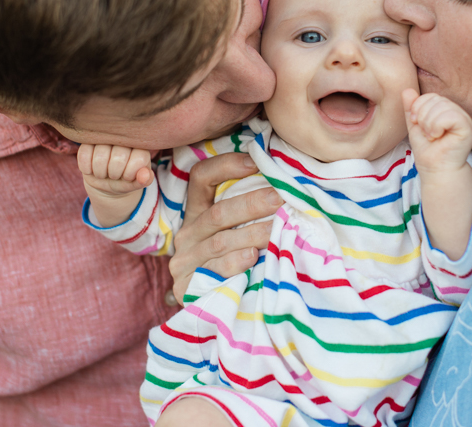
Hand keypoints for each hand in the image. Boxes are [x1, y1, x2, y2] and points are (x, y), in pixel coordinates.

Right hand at [77, 144, 154, 227]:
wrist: (106, 181)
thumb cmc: (124, 180)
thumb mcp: (135, 183)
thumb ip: (144, 180)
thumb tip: (146, 176)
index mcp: (139, 145)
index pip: (139, 158)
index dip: (131, 173)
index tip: (127, 177)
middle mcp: (123, 138)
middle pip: (119, 157)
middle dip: (115, 173)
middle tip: (114, 176)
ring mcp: (104, 138)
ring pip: (101, 155)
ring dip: (100, 172)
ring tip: (103, 174)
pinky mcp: (87, 142)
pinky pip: (84, 154)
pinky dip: (87, 168)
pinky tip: (91, 170)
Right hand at [169, 152, 282, 301]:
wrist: (211, 311)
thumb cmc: (232, 264)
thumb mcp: (237, 233)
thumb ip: (249, 212)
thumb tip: (287, 186)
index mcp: (197, 213)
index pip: (201, 177)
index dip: (225, 166)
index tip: (254, 161)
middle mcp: (187, 234)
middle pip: (217, 212)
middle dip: (252, 203)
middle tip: (281, 198)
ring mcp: (185, 261)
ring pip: (220, 241)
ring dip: (252, 233)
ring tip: (277, 228)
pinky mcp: (187, 287)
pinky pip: (213, 271)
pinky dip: (235, 263)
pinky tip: (253, 257)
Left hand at [403, 89, 471, 173]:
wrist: (436, 170)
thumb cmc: (428, 151)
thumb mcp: (415, 126)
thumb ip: (412, 109)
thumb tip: (407, 90)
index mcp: (447, 110)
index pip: (430, 96)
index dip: (418, 107)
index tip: (416, 124)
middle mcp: (457, 112)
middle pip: (435, 99)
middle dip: (423, 116)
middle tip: (426, 133)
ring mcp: (464, 118)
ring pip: (441, 106)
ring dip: (429, 123)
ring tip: (432, 136)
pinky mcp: (467, 127)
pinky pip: (449, 115)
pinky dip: (437, 126)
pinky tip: (438, 137)